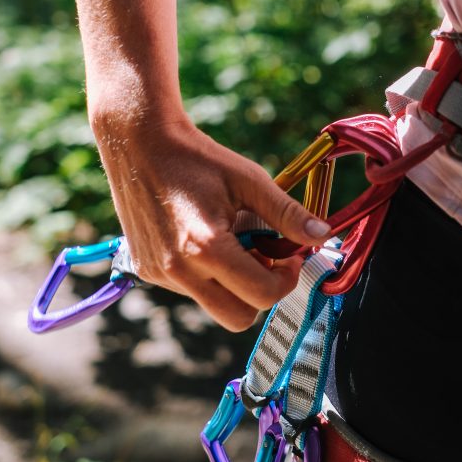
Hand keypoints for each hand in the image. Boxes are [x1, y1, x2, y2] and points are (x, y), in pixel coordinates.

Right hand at [94, 115, 330, 330]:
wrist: (139, 144)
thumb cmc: (198, 158)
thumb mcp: (249, 180)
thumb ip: (286, 213)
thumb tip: (322, 236)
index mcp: (206, 248)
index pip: (262, 295)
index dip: (286, 278)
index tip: (288, 253)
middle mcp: (179, 270)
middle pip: (238, 318)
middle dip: (259, 293)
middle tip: (262, 255)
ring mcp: (159, 274)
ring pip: (213, 304)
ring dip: (231, 283)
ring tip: (229, 238)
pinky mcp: (146, 271)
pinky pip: (189, 290)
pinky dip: (206, 274)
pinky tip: (201, 238)